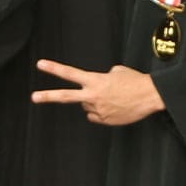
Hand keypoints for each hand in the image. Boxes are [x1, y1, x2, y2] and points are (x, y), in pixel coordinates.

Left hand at [30, 60, 163, 125]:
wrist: (151, 96)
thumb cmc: (135, 81)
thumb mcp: (116, 71)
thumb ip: (101, 77)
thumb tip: (97, 84)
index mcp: (95, 81)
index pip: (70, 73)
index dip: (54, 69)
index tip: (40, 65)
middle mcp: (93, 96)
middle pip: (66, 96)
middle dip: (48, 96)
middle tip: (34, 97)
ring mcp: (98, 110)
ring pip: (87, 106)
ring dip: (94, 101)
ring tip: (113, 97)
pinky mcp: (105, 121)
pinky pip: (96, 116)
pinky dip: (102, 112)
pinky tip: (115, 107)